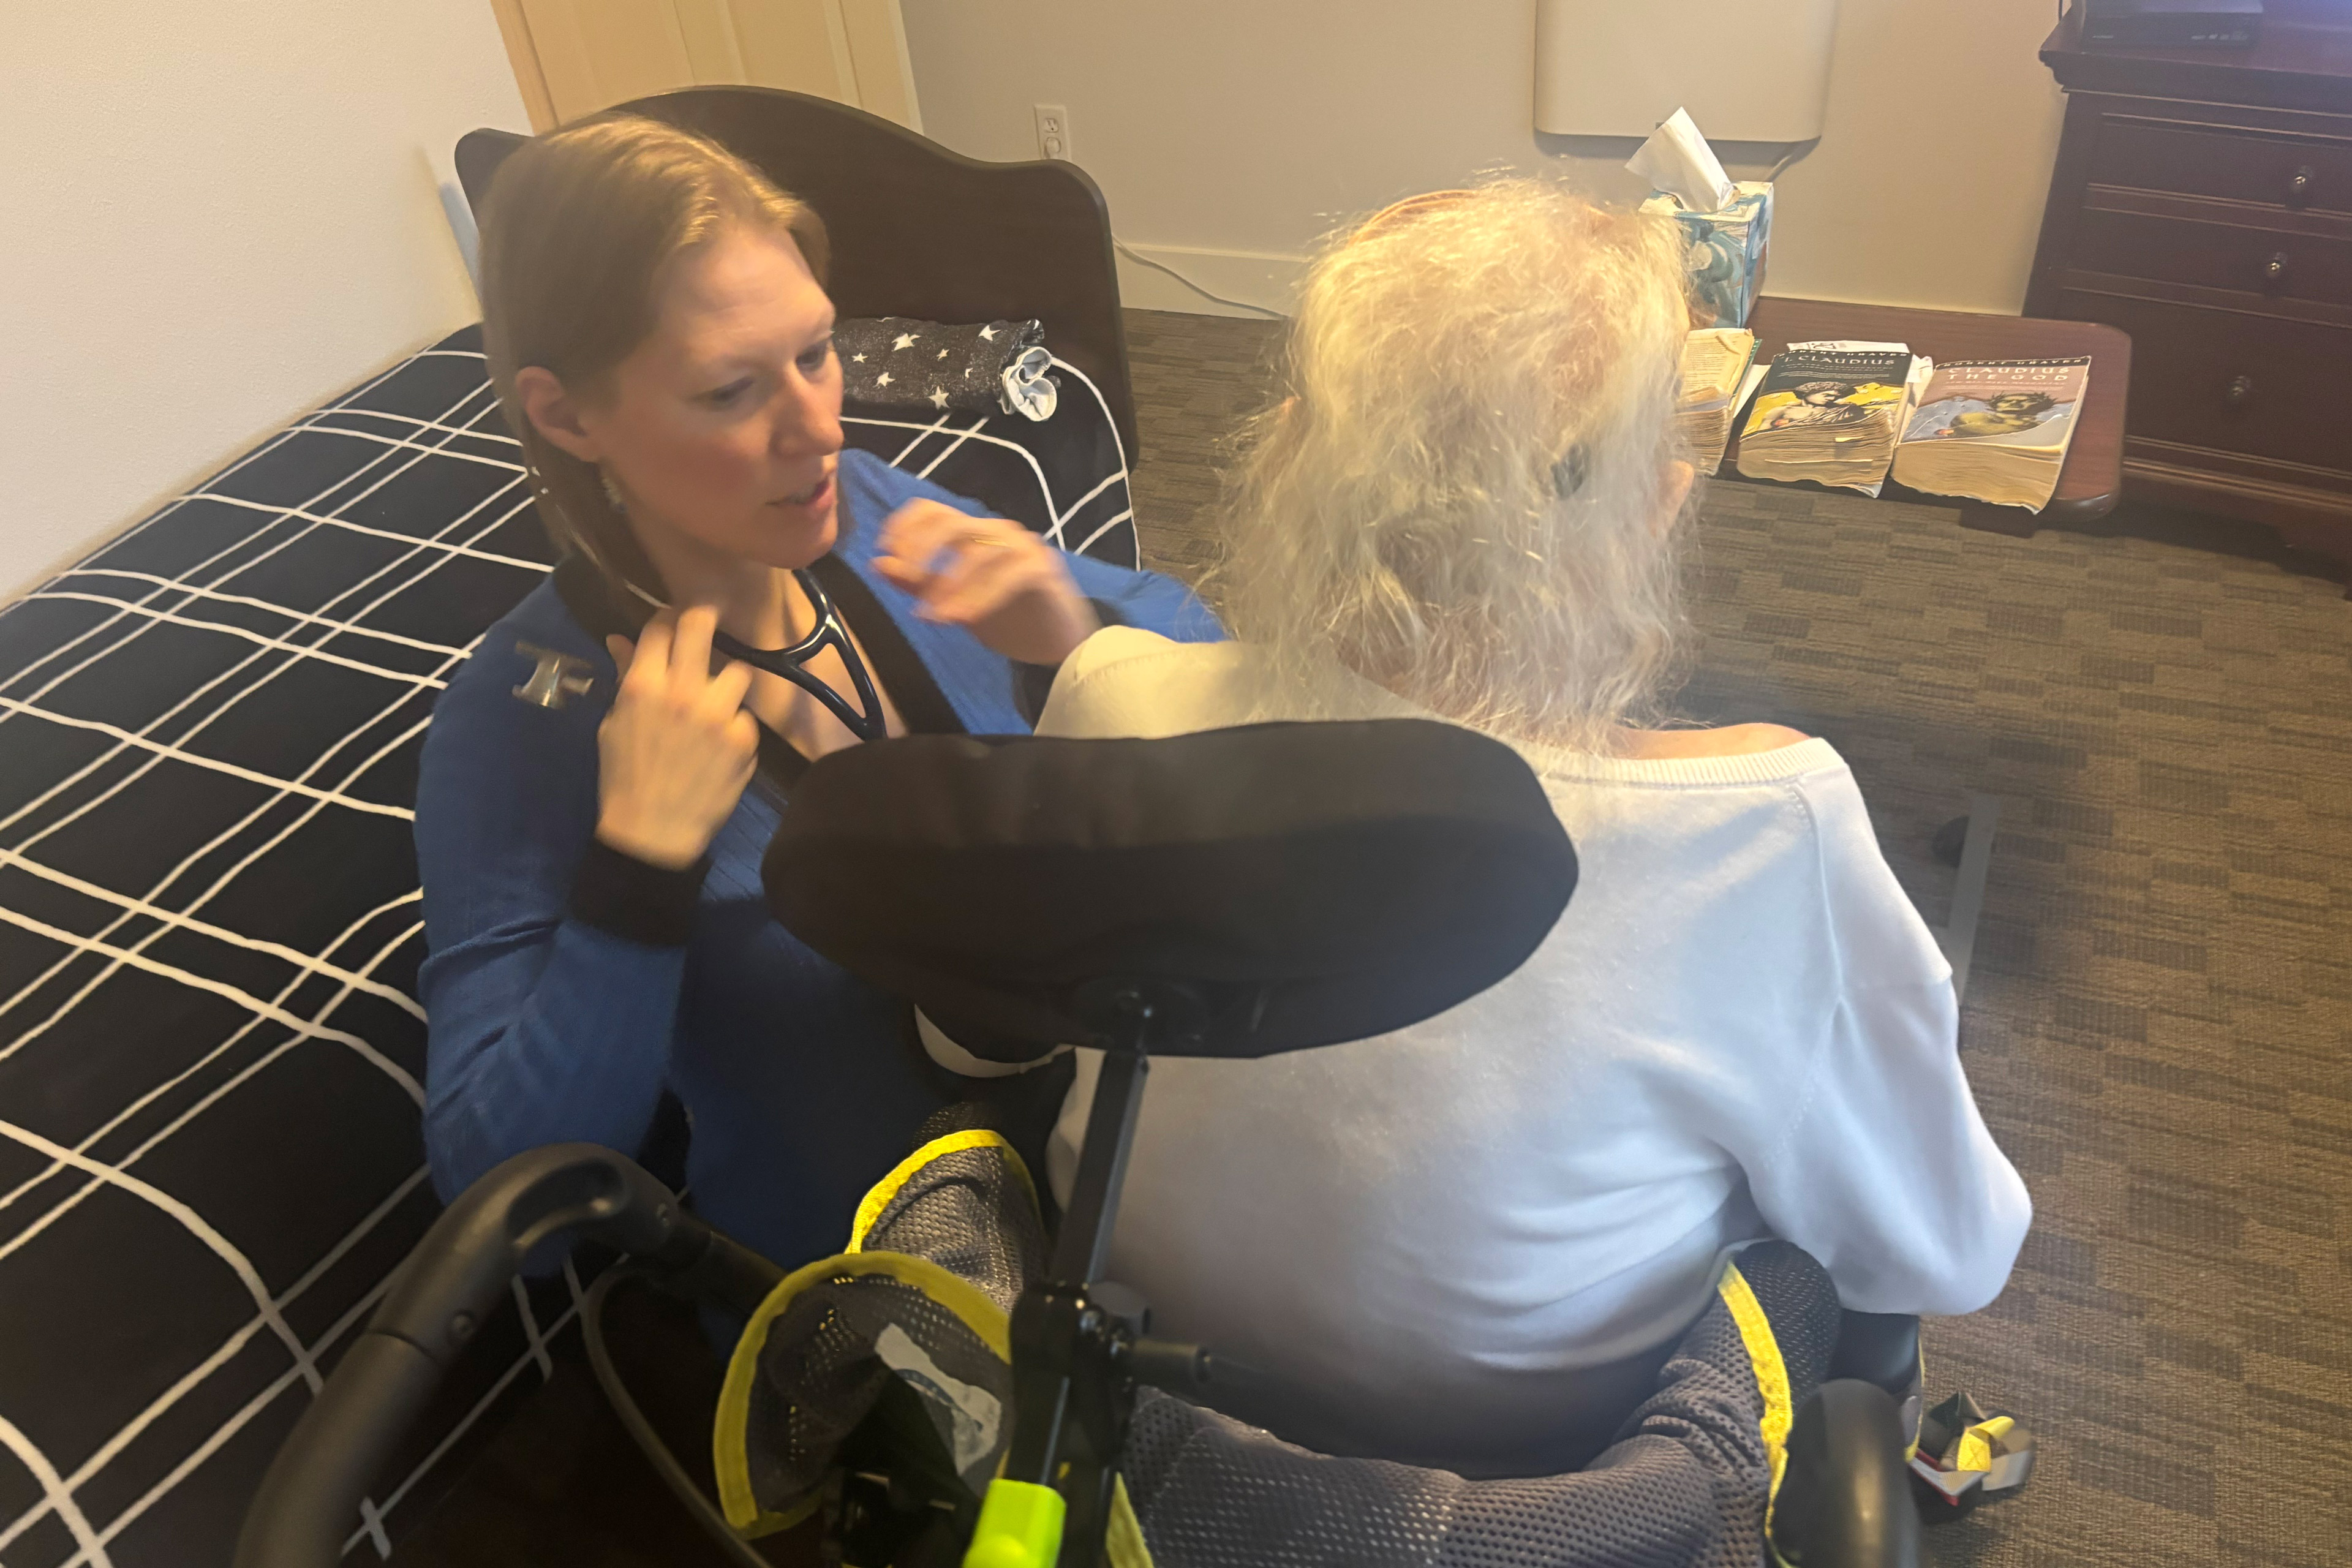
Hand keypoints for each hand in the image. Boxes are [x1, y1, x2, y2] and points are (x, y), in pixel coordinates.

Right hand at [593, 607, 756, 869]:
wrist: (652, 831)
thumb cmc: (624, 777)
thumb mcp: (614, 724)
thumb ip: (625, 678)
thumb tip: (621, 640)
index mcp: (643, 686)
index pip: (661, 627)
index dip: (667, 620)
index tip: (672, 626)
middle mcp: (683, 691)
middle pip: (701, 626)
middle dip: (703, 620)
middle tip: (706, 627)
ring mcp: (718, 714)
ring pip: (738, 671)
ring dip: (727, 683)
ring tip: (716, 703)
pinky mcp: (744, 740)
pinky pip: (745, 716)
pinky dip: (734, 727)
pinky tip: (720, 745)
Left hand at [871, 501, 1099, 664]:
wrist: (1060, 642)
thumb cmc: (1007, 618)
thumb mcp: (953, 601)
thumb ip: (919, 583)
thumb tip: (878, 563)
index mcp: (972, 535)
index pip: (932, 510)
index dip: (905, 525)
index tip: (885, 548)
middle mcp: (996, 533)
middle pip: (952, 523)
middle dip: (922, 548)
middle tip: (907, 576)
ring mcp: (1022, 548)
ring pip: (979, 553)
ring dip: (949, 585)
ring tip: (933, 616)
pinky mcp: (1042, 569)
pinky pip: (1009, 576)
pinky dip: (980, 597)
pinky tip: (962, 619)